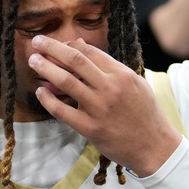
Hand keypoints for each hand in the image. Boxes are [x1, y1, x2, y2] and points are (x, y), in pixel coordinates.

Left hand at [28, 36, 182, 175]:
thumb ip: (110, 67)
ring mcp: (99, 108)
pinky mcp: (91, 128)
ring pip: (66, 82)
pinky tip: (40, 92)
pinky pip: (63, 111)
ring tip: (33, 61)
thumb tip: (82, 47)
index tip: (56, 43)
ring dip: (46, 68)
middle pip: (74, 60)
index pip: (89, 52)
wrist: (155, 146)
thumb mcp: (135, 83)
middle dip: (52, 48)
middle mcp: (110, 88)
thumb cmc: (145, 113)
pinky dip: (48, 100)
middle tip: (37, 42)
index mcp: (122, 75)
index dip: (68, 45)